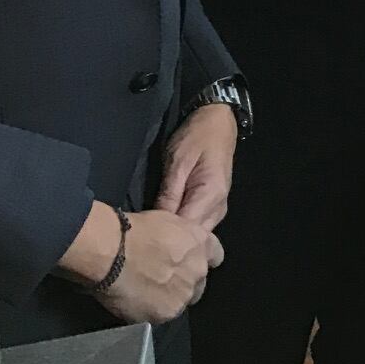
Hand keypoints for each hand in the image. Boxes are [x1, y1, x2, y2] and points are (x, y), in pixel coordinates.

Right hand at [61, 202, 223, 324]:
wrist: (112, 253)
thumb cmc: (135, 230)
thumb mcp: (167, 221)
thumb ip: (179, 239)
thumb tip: (173, 247)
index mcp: (201, 244)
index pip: (215, 255)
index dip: (200, 259)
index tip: (188, 262)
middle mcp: (198, 271)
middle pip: (198, 282)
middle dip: (185, 282)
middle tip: (162, 280)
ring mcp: (183, 295)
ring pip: (181, 301)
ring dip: (169, 298)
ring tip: (146, 293)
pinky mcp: (165, 313)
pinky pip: (161, 315)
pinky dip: (151, 310)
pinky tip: (136, 302)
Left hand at [156, 103, 236, 229]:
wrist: (217, 122)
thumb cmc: (196, 137)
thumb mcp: (178, 162)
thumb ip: (169, 194)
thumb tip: (157, 224)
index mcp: (212, 195)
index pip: (188, 229)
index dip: (167, 236)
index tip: (145, 238)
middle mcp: (219, 207)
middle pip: (195, 236)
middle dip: (172, 241)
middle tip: (145, 240)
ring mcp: (218, 208)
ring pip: (197, 234)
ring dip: (178, 236)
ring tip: (154, 237)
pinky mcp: (213, 206)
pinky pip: (198, 225)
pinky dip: (183, 229)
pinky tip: (167, 229)